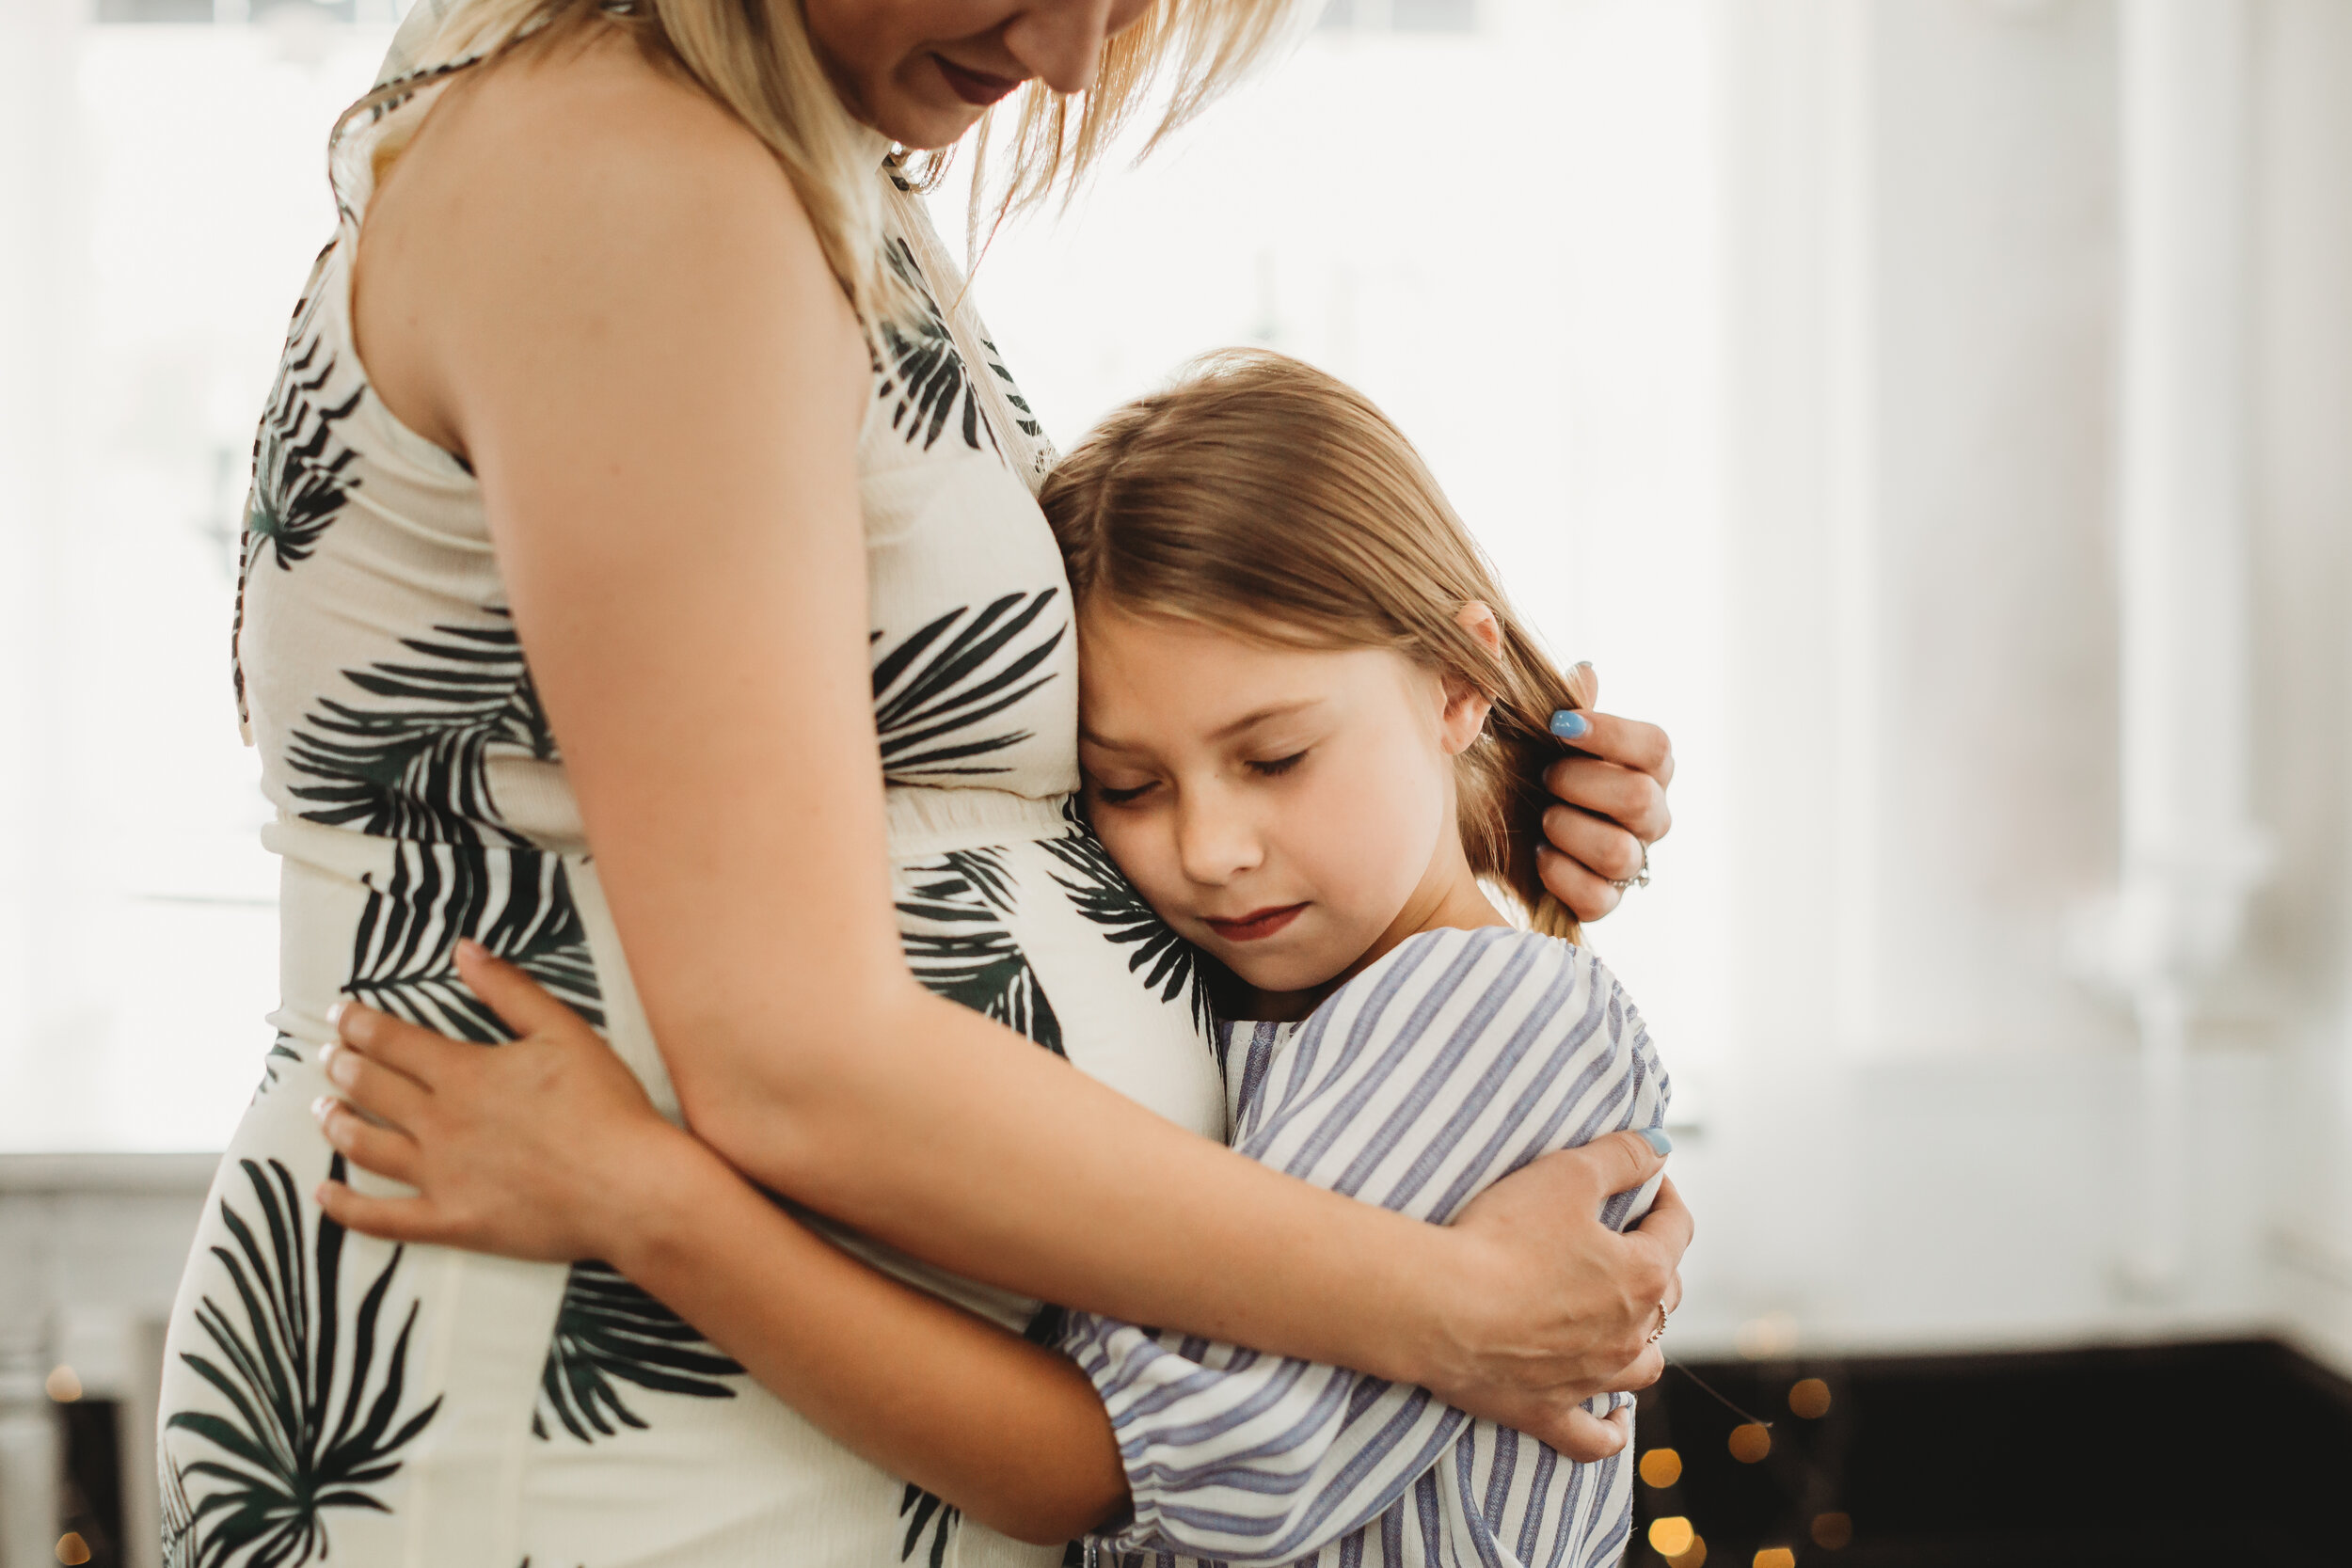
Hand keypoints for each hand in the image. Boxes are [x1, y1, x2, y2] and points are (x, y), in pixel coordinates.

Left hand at [311, 941, 697, 1260]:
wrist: (628, 1187)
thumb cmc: (606, 1106)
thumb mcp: (565, 1031)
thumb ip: (510, 990)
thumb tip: (464, 951)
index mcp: (465, 1072)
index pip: (394, 1041)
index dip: (360, 1025)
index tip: (339, 1015)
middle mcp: (439, 1121)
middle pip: (372, 1088)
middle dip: (342, 1067)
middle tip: (326, 1057)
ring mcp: (439, 1175)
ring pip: (366, 1145)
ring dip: (336, 1123)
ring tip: (322, 1110)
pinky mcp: (450, 1221)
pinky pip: (381, 1217)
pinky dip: (345, 1207)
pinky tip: (325, 1195)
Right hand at [1435, 1133, 1689, 1460]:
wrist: (1440, 1306)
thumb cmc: (1501, 1235)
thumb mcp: (1565, 1174)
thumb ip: (1619, 1156)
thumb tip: (1658, 1146)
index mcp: (1644, 1274)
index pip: (1676, 1228)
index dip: (1663, 1196)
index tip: (1644, 1178)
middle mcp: (1629, 1334)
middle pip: (1665, 1297)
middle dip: (1652, 1260)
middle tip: (1621, 1236)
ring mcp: (1592, 1379)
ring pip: (1642, 1367)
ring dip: (1642, 1342)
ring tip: (1625, 1322)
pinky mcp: (1548, 1411)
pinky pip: (1595, 1436)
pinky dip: (1610, 1428)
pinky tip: (1616, 1419)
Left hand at [1539, 665, 1673, 921]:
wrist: (1481, 831)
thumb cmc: (1518, 773)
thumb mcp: (1530, 736)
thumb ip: (1564, 708)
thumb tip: (1586, 672)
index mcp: (1643, 768)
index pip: (1656, 747)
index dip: (1611, 734)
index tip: (1559, 725)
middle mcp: (1648, 817)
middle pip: (1640, 799)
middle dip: (1581, 783)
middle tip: (1544, 777)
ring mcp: (1629, 863)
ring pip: (1620, 852)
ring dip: (1569, 830)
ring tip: (1541, 819)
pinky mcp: (1603, 902)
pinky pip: (1597, 898)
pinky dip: (1562, 875)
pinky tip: (1538, 855)